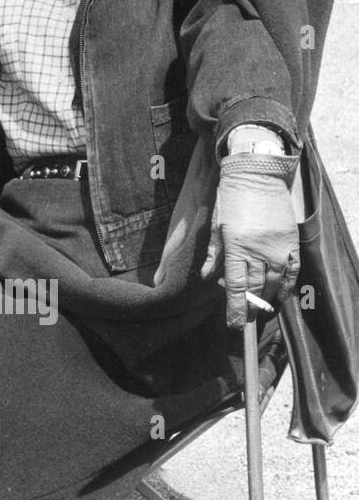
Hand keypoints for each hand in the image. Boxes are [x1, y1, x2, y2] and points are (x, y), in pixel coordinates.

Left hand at [200, 154, 299, 327]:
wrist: (257, 175)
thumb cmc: (231, 199)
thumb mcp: (216, 226)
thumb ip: (214, 254)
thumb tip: (207, 277)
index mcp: (236, 247)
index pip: (237, 287)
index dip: (236, 308)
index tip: (235, 324)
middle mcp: (259, 251)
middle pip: (256, 289)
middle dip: (250, 307)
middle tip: (245, 318)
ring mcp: (278, 247)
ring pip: (275, 283)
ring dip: (268, 299)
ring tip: (260, 307)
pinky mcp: (291, 242)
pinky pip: (293, 271)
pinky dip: (287, 286)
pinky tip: (280, 294)